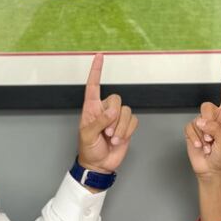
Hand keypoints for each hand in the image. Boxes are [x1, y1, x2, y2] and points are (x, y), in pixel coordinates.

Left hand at [77, 53, 136, 176]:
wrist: (100, 164)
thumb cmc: (89, 149)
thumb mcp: (88, 135)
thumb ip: (99, 121)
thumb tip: (112, 111)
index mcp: (91, 108)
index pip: (93, 85)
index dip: (96, 70)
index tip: (99, 55)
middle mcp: (105, 109)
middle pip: (116, 99)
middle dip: (113, 118)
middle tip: (106, 133)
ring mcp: (117, 118)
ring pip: (126, 111)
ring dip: (120, 128)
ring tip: (112, 139)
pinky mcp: (127, 126)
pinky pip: (133, 121)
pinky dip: (127, 131)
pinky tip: (119, 140)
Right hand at [184, 58, 220, 178]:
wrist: (211, 169)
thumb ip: (215, 129)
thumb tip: (202, 121)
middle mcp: (215, 116)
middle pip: (206, 106)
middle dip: (208, 123)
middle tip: (212, 138)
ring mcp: (202, 123)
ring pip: (196, 119)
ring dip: (202, 136)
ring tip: (208, 145)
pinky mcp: (191, 130)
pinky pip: (188, 128)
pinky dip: (193, 138)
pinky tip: (200, 146)